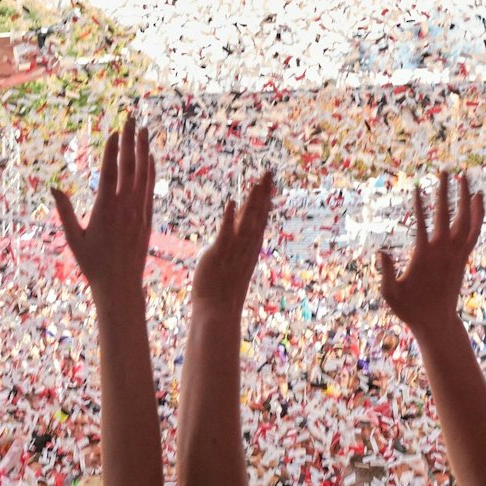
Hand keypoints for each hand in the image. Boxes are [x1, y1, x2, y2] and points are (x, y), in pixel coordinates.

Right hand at [53, 117, 155, 302]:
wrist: (120, 284)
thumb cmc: (93, 263)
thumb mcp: (73, 239)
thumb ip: (64, 212)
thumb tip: (53, 188)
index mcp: (104, 210)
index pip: (110, 173)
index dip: (112, 150)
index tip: (114, 131)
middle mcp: (124, 207)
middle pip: (129, 167)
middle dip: (129, 141)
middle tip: (130, 118)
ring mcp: (138, 211)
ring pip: (143, 174)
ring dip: (143, 150)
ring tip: (143, 129)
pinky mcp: (147, 218)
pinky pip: (150, 188)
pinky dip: (150, 170)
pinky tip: (150, 156)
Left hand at [193, 172, 274, 319]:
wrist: (217, 312)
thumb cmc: (222, 291)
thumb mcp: (231, 264)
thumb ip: (235, 248)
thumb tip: (234, 239)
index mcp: (249, 249)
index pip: (259, 220)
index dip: (264, 200)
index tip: (269, 182)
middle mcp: (245, 248)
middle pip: (257, 216)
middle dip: (262, 194)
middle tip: (269, 172)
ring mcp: (233, 251)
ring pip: (246, 222)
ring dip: (251, 202)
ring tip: (257, 182)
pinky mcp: (219, 255)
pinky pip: (225, 234)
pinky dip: (229, 219)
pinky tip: (231, 202)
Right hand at [378, 171, 482, 333]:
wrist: (437, 322)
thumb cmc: (410, 309)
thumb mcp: (390, 295)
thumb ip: (386, 273)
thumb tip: (381, 251)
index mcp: (424, 257)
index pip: (422, 224)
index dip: (419, 205)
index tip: (416, 186)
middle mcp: (444, 252)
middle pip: (446, 215)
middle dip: (445, 192)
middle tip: (444, 171)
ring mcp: (456, 254)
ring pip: (465, 220)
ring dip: (465, 197)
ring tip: (463, 176)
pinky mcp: (464, 257)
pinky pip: (474, 231)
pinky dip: (478, 213)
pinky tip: (478, 197)